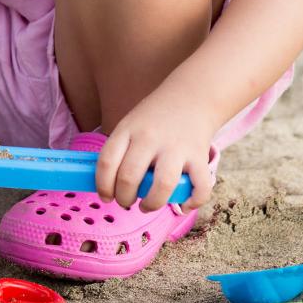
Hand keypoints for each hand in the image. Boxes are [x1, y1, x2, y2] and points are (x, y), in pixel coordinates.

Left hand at [94, 91, 215, 212]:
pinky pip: (199, 188)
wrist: (191, 97)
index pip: (106, 162)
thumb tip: (108, 185)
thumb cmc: (154, 118)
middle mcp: (150, 138)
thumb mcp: (129, 124)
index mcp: (127, 129)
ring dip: (151, 204)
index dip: (103, 185)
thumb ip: (120, 150)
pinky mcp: (199, 157)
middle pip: (129, 177)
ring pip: (162, 186)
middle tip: (126, 201)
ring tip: (147, 206)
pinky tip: (183, 205)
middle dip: (124, 198)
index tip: (106, 196)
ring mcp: (176, 148)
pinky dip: (191, 203)